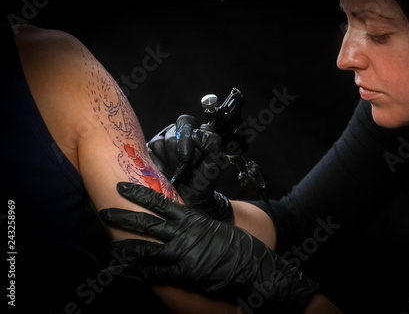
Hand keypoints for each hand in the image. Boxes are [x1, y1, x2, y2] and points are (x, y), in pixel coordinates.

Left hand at [99, 182, 318, 311]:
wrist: (249, 263)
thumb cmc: (235, 243)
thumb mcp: (212, 226)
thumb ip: (193, 224)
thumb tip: (181, 222)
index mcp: (190, 218)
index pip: (159, 202)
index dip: (138, 194)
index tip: (122, 187)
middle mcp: (182, 233)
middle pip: (145, 223)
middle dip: (122, 217)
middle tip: (105, 212)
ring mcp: (181, 253)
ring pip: (145, 250)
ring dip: (126, 249)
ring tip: (112, 248)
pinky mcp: (183, 273)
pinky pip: (157, 274)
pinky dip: (143, 275)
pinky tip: (133, 274)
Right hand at [148, 115, 233, 221]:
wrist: (188, 200)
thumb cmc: (202, 181)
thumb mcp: (214, 164)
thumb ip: (213, 145)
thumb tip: (198, 134)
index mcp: (199, 132)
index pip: (192, 123)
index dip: (192, 139)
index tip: (195, 158)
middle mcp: (182, 132)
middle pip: (179, 128)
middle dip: (183, 149)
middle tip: (186, 165)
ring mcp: (166, 139)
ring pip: (166, 139)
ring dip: (173, 159)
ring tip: (178, 170)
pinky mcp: (152, 149)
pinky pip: (154, 148)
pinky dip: (162, 162)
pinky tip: (167, 170)